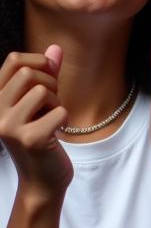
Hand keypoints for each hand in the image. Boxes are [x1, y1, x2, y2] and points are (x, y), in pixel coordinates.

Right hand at [0, 46, 70, 195]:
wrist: (42, 179)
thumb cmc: (43, 136)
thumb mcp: (42, 102)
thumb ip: (47, 75)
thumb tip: (55, 47)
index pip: (13, 60)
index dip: (39, 62)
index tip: (47, 80)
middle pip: (28, 73)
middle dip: (50, 84)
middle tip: (51, 105)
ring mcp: (8, 127)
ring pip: (43, 90)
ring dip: (57, 103)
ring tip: (50, 120)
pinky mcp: (29, 139)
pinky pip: (60, 112)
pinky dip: (65, 120)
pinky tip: (56, 134)